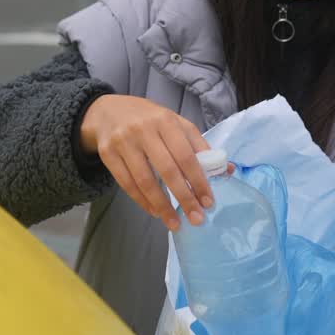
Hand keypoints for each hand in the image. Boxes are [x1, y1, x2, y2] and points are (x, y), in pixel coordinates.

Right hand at [80, 94, 214, 230]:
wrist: (107, 111)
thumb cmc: (149, 120)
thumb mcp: (175, 123)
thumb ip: (198, 145)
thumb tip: (227, 170)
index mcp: (166, 120)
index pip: (186, 155)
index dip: (198, 180)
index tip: (208, 202)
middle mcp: (143, 130)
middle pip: (167, 169)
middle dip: (184, 197)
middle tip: (196, 219)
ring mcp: (123, 142)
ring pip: (144, 181)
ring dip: (162, 206)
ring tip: (175, 223)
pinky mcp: (107, 154)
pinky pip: (127, 184)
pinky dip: (142, 201)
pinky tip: (155, 211)